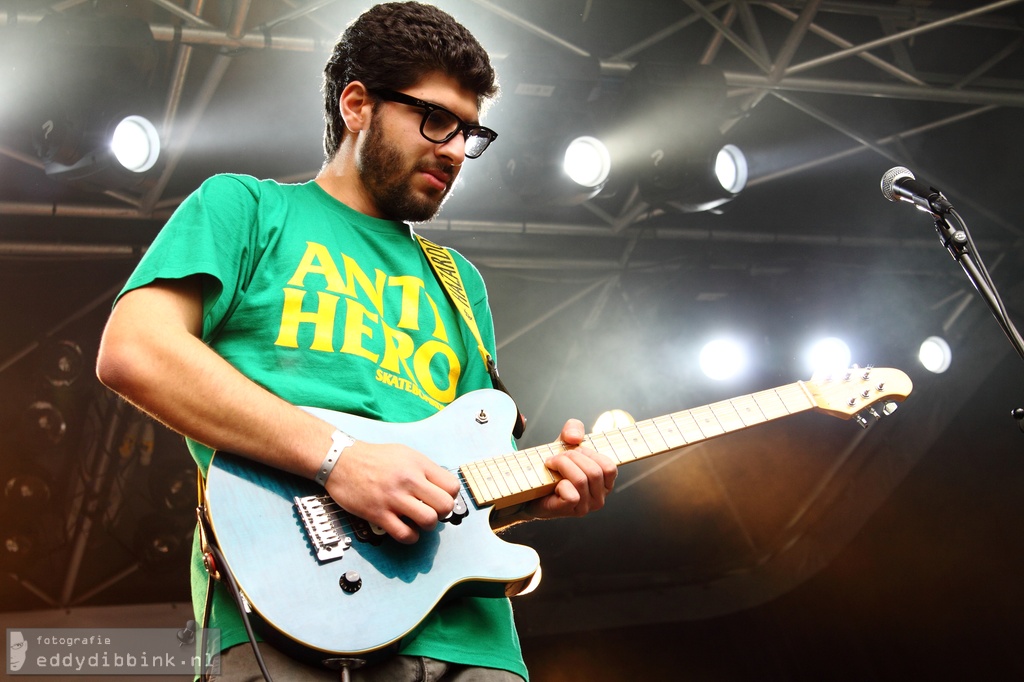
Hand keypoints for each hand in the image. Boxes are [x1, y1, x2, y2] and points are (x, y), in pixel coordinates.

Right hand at [324, 441, 460, 543]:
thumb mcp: (404, 454)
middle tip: (432, 511)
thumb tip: (441, 487)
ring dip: (427, 526)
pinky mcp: (378, 513)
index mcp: (418, 464)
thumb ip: (423, 469)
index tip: (440, 499)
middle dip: (442, 513)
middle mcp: (409, 480)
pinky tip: (407, 531)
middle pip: (444, 505)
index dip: (450, 496)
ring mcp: (393, 498)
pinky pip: (404, 534)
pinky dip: (410, 537)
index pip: (452, 486)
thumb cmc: (373, 458)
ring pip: (428, 521)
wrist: (340, 460)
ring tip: (419, 521)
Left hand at [525, 419, 617, 519]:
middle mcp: (599, 497)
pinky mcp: (571, 511)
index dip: (589, 454)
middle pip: (594, 472)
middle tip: (555, 458)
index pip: (609, 467)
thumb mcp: (565, 443)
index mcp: (604, 482)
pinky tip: (554, 484)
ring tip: (551, 465)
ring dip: (562, 466)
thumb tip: (574, 437)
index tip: (573, 451)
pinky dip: (560, 484)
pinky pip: (571, 495)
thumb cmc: (554, 468)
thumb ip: (573, 430)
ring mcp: (586, 507)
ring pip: (581, 480)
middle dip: (571, 457)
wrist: (532, 488)